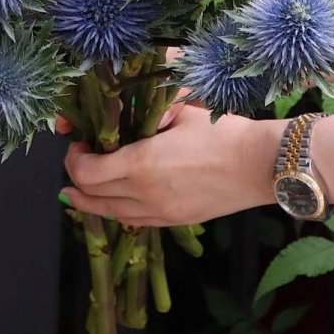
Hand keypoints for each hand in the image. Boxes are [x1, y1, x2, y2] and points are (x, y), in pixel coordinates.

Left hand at [58, 102, 285, 226]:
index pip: (87, 172)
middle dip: (76, 178)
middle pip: (92, 196)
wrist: (260, 165)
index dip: (74, 160)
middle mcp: (144, 193)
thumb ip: (145, 114)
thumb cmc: (221, 132)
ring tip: (76, 193)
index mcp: (141, 163)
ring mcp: (160, 212)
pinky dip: (115, 212)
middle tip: (78, 160)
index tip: (78, 143)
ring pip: (110, 214)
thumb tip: (120, 112)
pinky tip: (111, 204)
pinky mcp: (175, 221)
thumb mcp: (178, 112)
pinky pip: (134, 221)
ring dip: (90, 202)